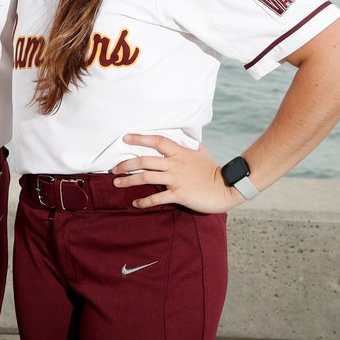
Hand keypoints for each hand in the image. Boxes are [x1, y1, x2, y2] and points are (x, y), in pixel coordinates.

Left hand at [110, 134, 241, 213]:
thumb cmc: (212, 169)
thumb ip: (186, 145)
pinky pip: (157, 198)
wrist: (226, 188)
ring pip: (146, 178)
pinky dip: (144, 201)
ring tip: (116, 183)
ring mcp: (176, 179)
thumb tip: (180, 136)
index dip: (140, 138)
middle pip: (145, 161)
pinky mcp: (179, 194)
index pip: (157, 141)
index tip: (125, 138)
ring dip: (129, 181)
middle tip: (113, 168)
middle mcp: (175, 164)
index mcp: (180, 152)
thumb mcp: (199, 152)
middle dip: (126, 164)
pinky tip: (135, 203)